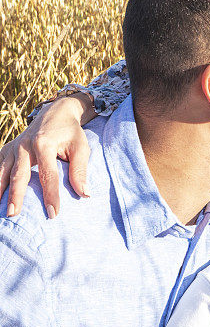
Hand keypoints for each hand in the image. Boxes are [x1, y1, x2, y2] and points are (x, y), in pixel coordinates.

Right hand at [0, 94, 93, 217]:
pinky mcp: (8, 148)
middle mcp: (24, 145)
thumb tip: (84, 194)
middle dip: (16, 196)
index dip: (50, 195)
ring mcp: (14, 146)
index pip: (48, 175)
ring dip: (0, 190)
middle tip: (13, 214)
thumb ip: (80, 170)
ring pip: (3, 171)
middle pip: (19, 175)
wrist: (56, 112)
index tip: (53, 213)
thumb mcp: (81, 148)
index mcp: (44, 144)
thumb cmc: (71, 133)